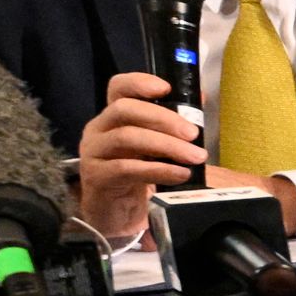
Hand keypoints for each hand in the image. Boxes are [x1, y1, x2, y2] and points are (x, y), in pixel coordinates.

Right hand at [73, 70, 202, 242]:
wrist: (115, 213)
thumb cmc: (137, 174)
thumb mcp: (155, 146)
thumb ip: (172, 124)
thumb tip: (201, 97)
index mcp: (114, 116)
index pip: (118, 88)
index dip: (139, 82)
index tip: (166, 88)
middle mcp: (99, 128)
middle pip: (125, 109)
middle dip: (163, 118)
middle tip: (193, 133)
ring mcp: (94, 152)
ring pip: (127, 137)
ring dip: (166, 145)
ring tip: (194, 157)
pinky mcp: (96, 176)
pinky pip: (127, 168)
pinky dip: (158, 170)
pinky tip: (180, 174)